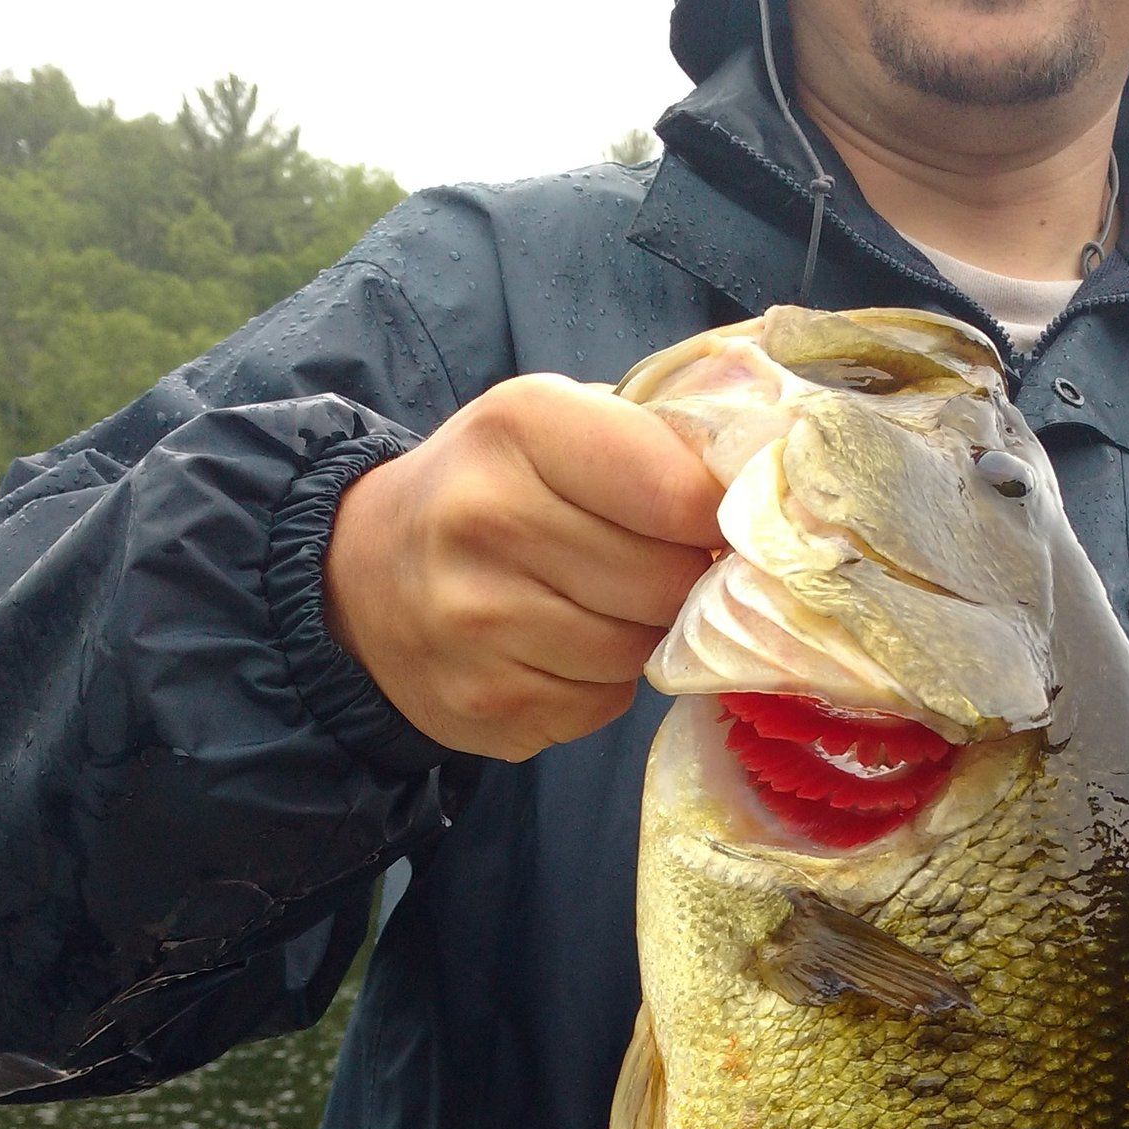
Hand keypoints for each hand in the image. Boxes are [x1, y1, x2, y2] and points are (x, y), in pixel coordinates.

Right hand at [322, 378, 719, 759]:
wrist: (363, 572)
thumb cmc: (491, 486)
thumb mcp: (554, 423)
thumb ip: (652, 444)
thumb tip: (765, 501)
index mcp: (520, 426)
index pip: (678, 494)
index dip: (719, 518)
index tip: (718, 523)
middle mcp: (485, 520)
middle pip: (666, 582)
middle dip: (681, 581)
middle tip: (657, 566)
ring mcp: (475, 623)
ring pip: (638, 651)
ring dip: (643, 636)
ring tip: (601, 605)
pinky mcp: (481, 704)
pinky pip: (600, 705)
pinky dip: (600, 685)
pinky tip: (560, 651)